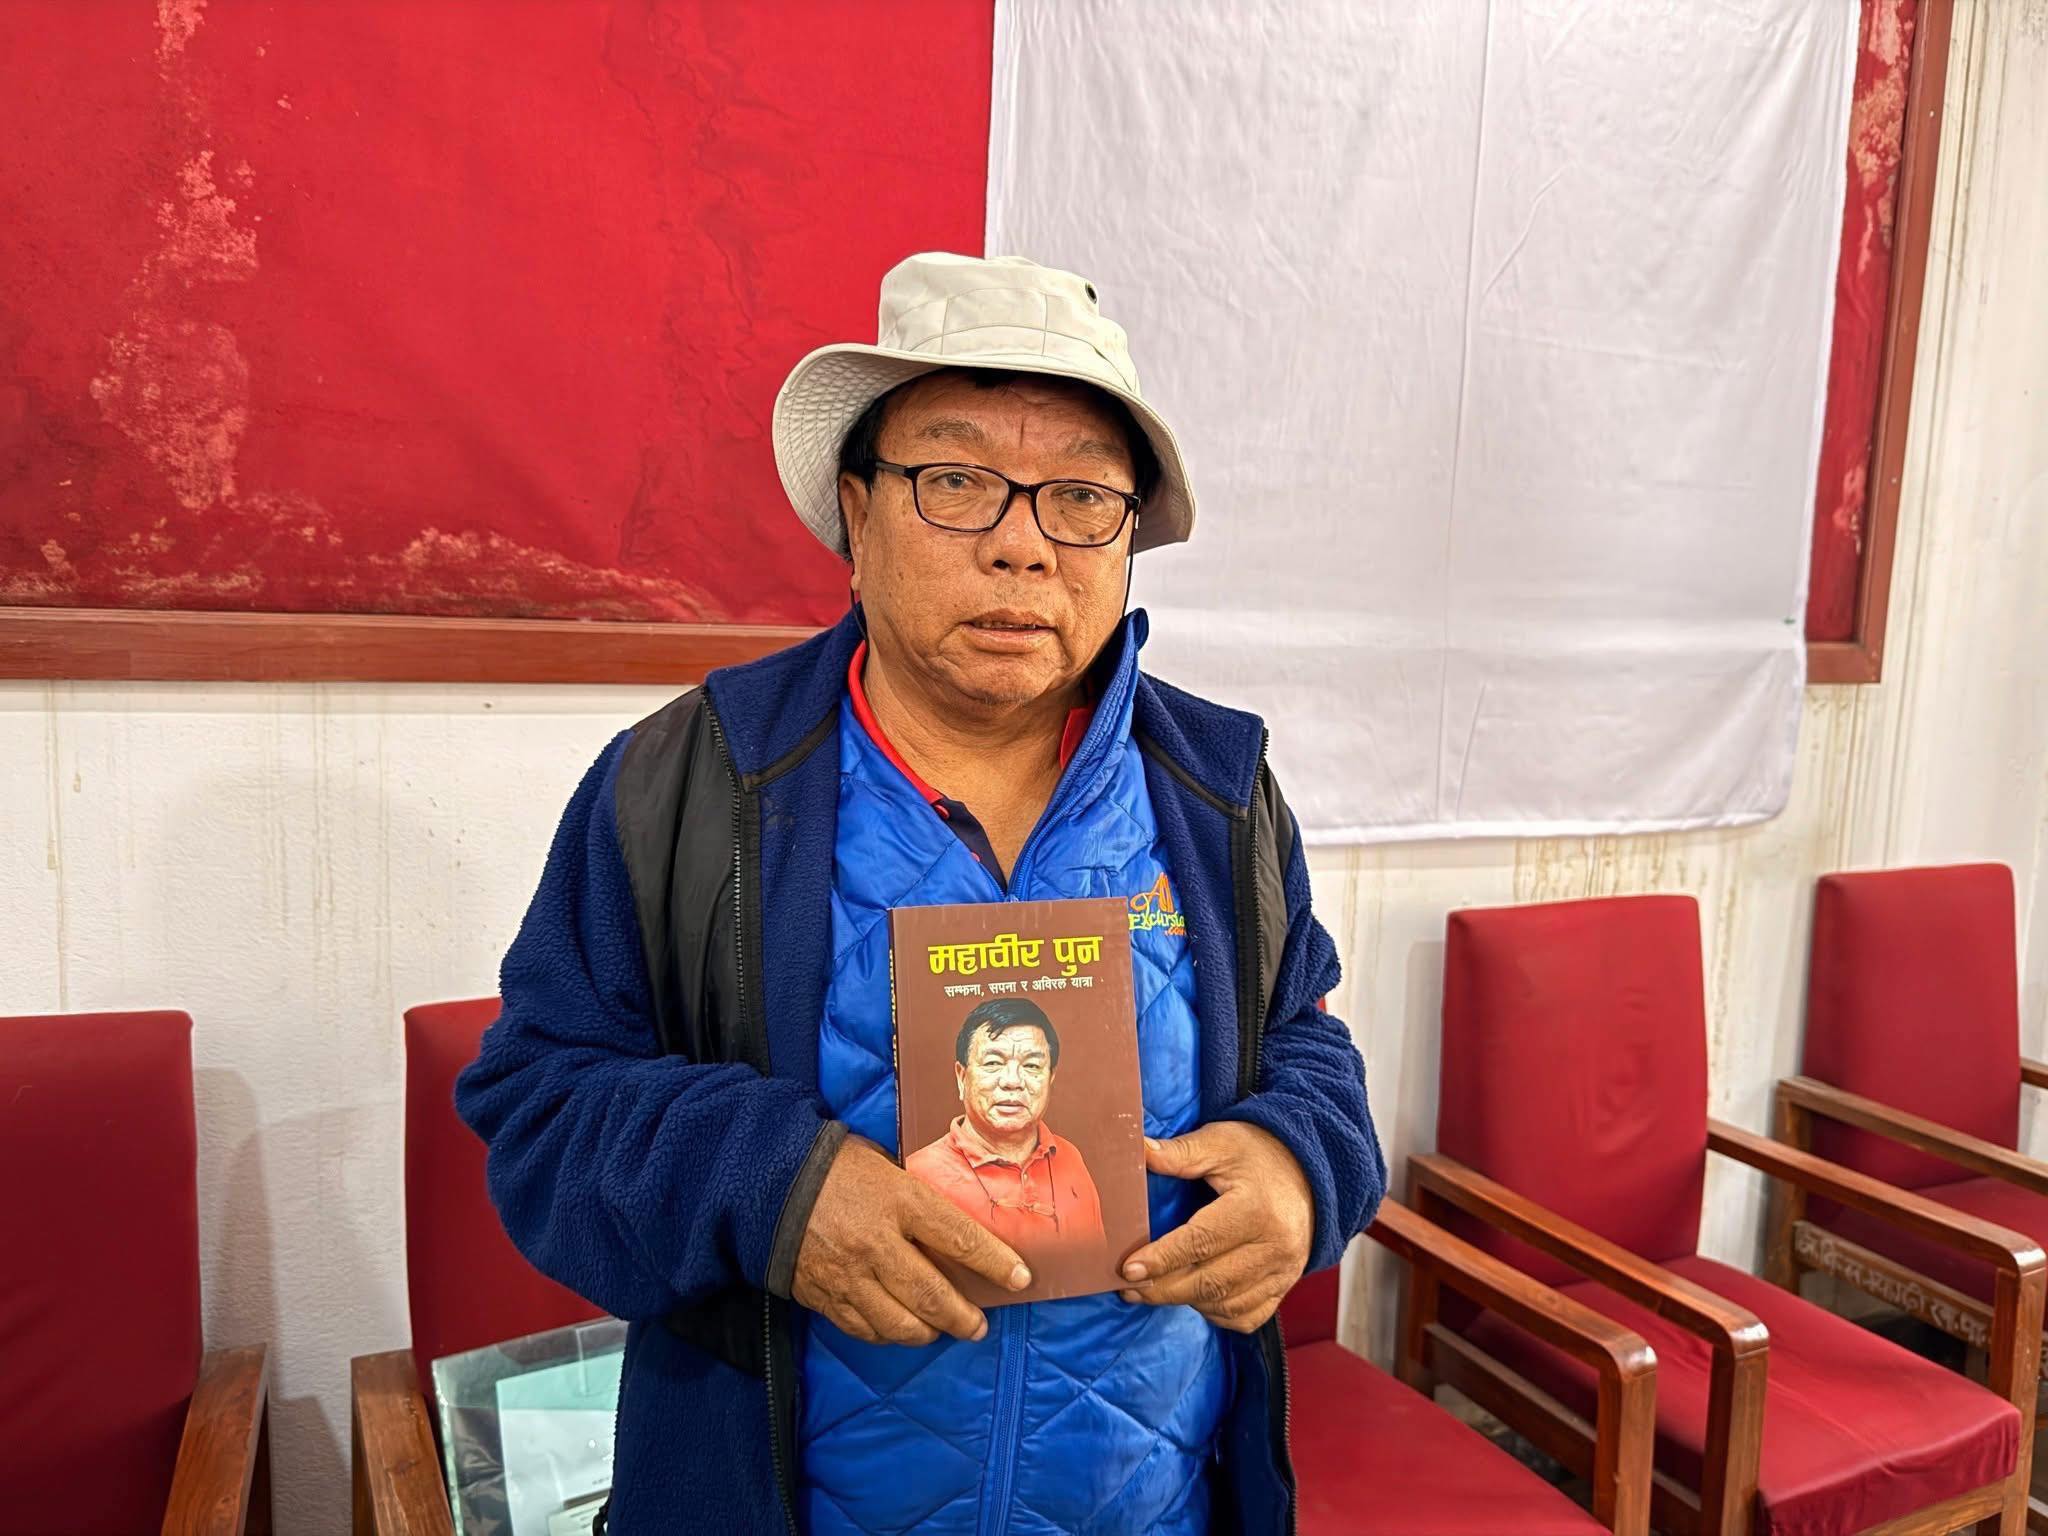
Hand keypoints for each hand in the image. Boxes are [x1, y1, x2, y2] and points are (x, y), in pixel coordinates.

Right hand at [792, 1136, 1031, 1345]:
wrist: (769, 1184)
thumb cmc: (837, 1167)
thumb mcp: (886, 1165)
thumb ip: (917, 1197)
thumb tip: (954, 1227)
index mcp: (898, 1200)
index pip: (958, 1237)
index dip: (994, 1262)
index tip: (1020, 1278)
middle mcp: (876, 1243)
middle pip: (932, 1294)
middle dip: (963, 1317)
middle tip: (979, 1325)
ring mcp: (849, 1275)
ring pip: (900, 1323)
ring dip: (929, 1331)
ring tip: (943, 1329)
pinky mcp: (825, 1296)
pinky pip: (866, 1329)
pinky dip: (889, 1334)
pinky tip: (901, 1328)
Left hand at [1119, 1122, 1313, 1332]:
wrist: (1309, 1171)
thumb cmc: (1259, 1154)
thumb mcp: (1220, 1142)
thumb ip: (1180, 1153)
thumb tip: (1139, 1152)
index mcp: (1256, 1209)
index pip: (1201, 1242)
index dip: (1162, 1258)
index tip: (1128, 1269)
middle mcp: (1274, 1246)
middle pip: (1209, 1282)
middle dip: (1162, 1288)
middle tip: (1128, 1286)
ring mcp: (1283, 1271)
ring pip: (1225, 1304)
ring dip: (1184, 1301)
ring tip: (1151, 1290)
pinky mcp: (1284, 1286)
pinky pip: (1245, 1316)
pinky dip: (1215, 1313)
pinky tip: (1192, 1296)